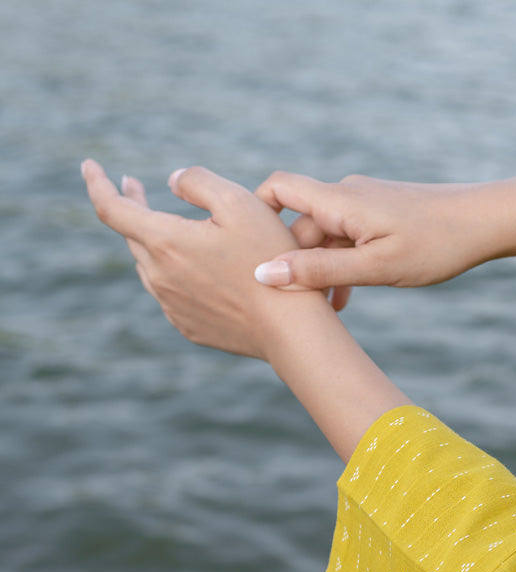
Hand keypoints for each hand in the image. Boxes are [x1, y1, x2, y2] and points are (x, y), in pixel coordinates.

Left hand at [82, 161, 313, 360]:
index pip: (111, 208)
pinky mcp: (188, 326)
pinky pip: (169, 293)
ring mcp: (172, 306)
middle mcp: (159, 277)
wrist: (290, 328)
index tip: (91, 166)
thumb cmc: (270, 259)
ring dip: (152, 242)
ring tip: (167, 228)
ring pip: (148, 265)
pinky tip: (196, 269)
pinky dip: (173, 273)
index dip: (97, 183)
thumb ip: (197, 180)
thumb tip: (170, 181)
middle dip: (130, 207)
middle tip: (134, 186)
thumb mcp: (240, 201)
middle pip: (131, 235)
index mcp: (165, 242)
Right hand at [253, 173, 497, 306]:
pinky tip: (345, 301)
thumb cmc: (436, 244)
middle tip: (285, 307)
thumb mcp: (376, 266)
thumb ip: (320, 271)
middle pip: (298, 225)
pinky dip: (339, 267)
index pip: (276, 190)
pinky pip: (345, 240)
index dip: (254, 217)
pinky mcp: (380, 217)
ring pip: (323, 238)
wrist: (486, 222)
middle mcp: (345, 196)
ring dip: (317, 272)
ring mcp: (363, 205)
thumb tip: (264, 274)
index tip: (244, 255)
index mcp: (338, 201)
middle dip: (289, 262)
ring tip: (321, 314)